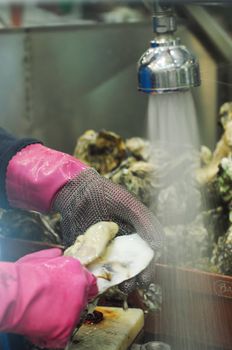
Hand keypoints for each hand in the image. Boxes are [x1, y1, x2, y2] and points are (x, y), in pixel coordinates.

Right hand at [0, 249, 97, 348]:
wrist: (17, 294)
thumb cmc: (24, 277)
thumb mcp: (39, 258)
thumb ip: (53, 257)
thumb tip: (58, 254)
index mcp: (75, 270)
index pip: (89, 281)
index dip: (81, 287)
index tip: (76, 292)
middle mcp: (80, 288)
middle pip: (82, 298)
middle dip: (71, 302)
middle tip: (55, 303)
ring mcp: (75, 308)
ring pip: (74, 317)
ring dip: (62, 317)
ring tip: (45, 314)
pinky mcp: (67, 327)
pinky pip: (63, 335)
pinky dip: (53, 335)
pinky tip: (43, 327)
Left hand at [53, 168, 163, 292]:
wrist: (76, 190)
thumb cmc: (105, 194)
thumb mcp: (128, 204)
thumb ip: (145, 221)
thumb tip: (158, 246)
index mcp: (133, 234)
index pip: (144, 256)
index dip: (147, 269)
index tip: (144, 278)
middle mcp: (119, 244)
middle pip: (129, 266)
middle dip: (131, 279)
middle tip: (129, 286)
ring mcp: (102, 250)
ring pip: (111, 270)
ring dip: (114, 280)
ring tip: (114, 286)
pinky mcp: (86, 252)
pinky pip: (91, 267)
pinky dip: (93, 274)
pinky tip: (95, 279)